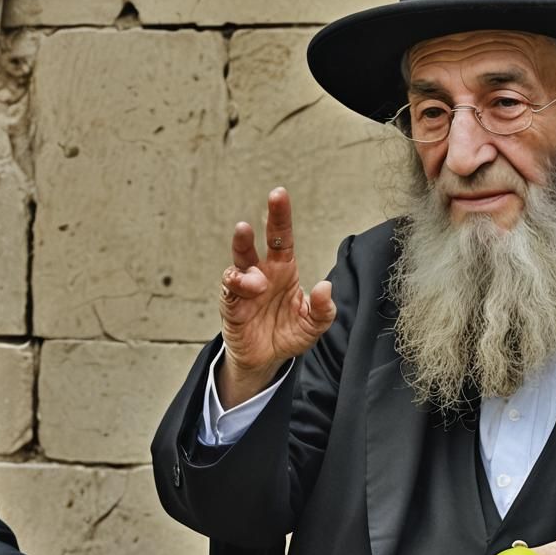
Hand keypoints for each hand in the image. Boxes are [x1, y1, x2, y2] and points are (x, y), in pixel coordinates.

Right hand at [217, 187, 336, 406]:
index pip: (281, 238)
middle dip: (262, 222)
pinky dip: (237, 285)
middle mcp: (262, 273)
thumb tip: (325, 286)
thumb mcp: (313, 325)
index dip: (280, 217)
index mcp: (283, 271)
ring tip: (258, 282)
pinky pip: (230, 289)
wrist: (266, 359)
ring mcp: (245, 288)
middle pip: (257, 242)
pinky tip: (249, 289)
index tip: (279, 194)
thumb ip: (323, 309)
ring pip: (239, 263)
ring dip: (246, 259)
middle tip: (267, 205)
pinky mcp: (231, 305)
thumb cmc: (288, 334)